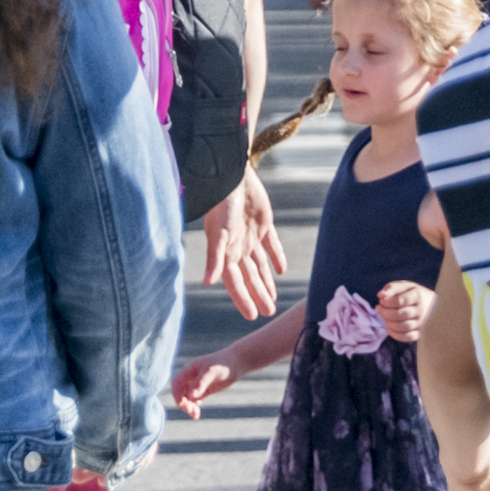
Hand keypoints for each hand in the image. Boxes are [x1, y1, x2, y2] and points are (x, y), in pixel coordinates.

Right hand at [168, 351, 246, 415]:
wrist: (236, 363)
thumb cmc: (223, 363)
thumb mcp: (211, 372)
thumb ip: (201, 383)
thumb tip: (191, 395)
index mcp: (189, 370)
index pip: (176, 383)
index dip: (176, 393)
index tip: (182, 403)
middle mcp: (191, 378)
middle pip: (180, 393)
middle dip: (183, 403)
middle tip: (191, 411)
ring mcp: (197, 385)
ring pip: (187, 399)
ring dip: (188, 407)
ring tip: (195, 415)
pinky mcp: (204, 391)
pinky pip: (195, 401)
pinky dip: (194, 408)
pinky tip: (197, 414)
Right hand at [201, 172, 282, 320]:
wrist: (232, 174)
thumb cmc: (222, 204)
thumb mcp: (218, 232)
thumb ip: (215, 257)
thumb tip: (208, 282)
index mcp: (226, 252)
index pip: (235, 282)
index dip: (243, 299)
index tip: (252, 315)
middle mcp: (238, 246)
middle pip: (250, 276)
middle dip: (258, 294)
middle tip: (268, 312)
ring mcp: (251, 235)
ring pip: (260, 264)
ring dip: (266, 281)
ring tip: (273, 298)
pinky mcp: (264, 222)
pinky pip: (271, 244)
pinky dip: (276, 256)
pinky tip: (282, 270)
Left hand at [374, 280, 433, 342]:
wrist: (432, 304)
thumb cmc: (413, 294)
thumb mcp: (404, 286)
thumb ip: (392, 288)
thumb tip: (381, 295)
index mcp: (417, 295)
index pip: (400, 301)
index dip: (387, 302)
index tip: (381, 301)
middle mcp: (421, 309)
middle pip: (401, 314)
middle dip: (386, 313)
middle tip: (379, 309)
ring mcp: (422, 322)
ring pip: (404, 326)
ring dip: (389, 323)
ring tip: (384, 317)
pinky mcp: (421, 332)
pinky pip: (408, 337)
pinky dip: (395, 334)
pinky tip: (389, 328)